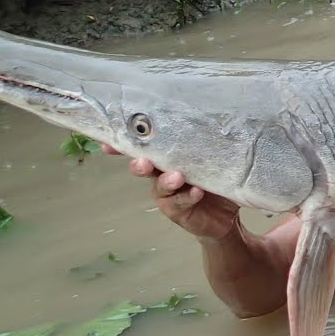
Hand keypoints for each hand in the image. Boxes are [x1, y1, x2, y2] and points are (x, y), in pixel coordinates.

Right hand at [104, 143, 241, 240]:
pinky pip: (179, 202)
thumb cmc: (215, 178)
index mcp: (166, 157)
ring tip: (177, 177)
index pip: (144, 147)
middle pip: (144, 166)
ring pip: (160, 186)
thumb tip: (207, 119)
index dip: (125, 144)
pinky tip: (197, 192)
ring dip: (166, 181)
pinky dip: (188, 196)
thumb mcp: (211, 159)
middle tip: (144, 162)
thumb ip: (205, 144)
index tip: (109, 142)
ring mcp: (168, 194)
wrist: (225, 216)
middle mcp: (161, 174)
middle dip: (140, 164)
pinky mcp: (177, 210)